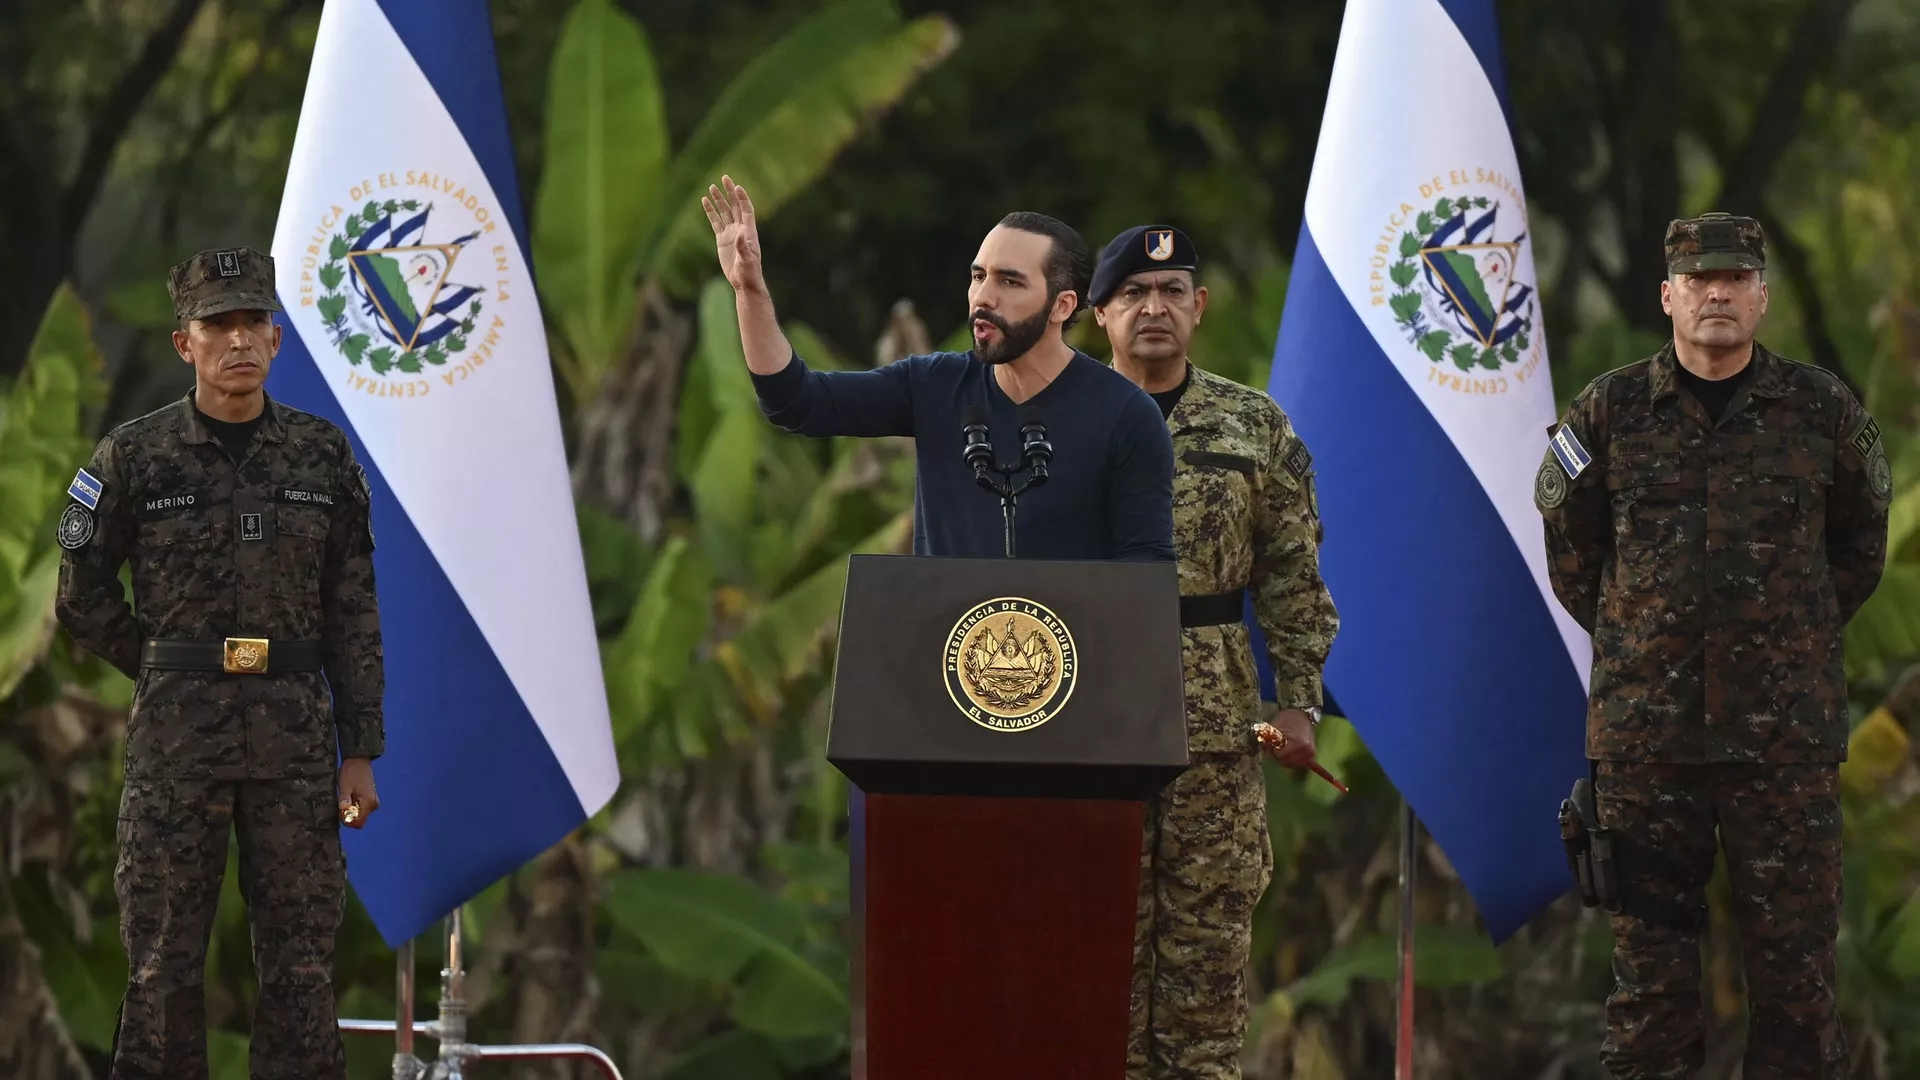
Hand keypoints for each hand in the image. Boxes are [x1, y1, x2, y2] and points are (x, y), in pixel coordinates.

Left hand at [338, 757, 378, 827]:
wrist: (359, 760)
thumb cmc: (351, 772)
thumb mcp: (345, 785)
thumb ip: (344, 798)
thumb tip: (343, 809)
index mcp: (368, 802)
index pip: (359, 823)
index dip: (348, 821)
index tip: (341, 812)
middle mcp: (373, 804)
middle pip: (360, 819)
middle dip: (349, 815)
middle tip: (342, 803)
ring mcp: (373, 801)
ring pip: (360, 813)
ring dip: (351, 809)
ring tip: (346, 797)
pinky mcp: (371, 798)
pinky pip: (362, 808)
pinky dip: (355, 805)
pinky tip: (350, 795)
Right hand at [702, 175, 765, 293]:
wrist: (743, 281)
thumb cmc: (749, 271)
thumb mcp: (747, 260)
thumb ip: (743, 247)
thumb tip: (740, 234)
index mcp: (749, 231)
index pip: (746, 209)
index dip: (742, 198)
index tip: (737, 187)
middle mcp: (740, 228)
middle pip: (734, 206)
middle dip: (730, 192)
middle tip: (725, 177)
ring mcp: (730, 233)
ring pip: (723, 212)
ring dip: (718, 199)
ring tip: (711, 187)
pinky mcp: (721, 239)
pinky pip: (715, 222)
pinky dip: (710, 212)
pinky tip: (705, 202)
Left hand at [1262, 709, 1318, 768]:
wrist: (1303, 715)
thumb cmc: (1289, 718)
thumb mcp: (1275, 726)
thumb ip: (1268, 739)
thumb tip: (1264, 749)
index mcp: (1300, 744)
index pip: (1280, 756)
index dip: (1273, 750)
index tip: (1272, 742)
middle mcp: (1308, 752)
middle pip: (1285, 762)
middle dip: (1278, 755)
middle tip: (1276, 745)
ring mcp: (1311, 755)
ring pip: (1291, 764)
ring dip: (1284, 758)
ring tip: (1284, 746)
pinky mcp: (1311, 755)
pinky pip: (1298, 763)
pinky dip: (1292, 759)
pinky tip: (1289, 753)